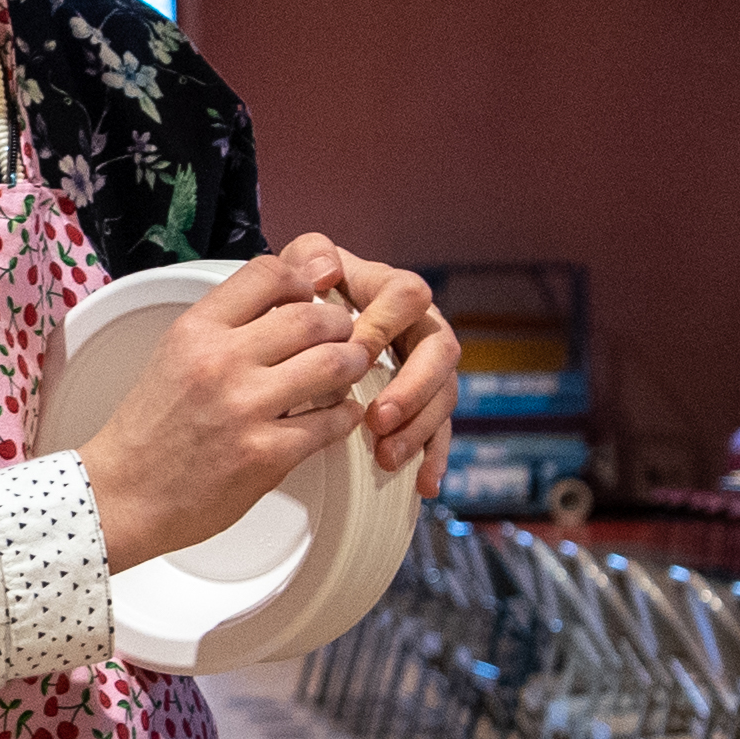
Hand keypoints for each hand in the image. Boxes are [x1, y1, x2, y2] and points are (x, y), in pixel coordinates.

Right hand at [65, 250, 393, 570]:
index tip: (309, 298)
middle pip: (313, 318)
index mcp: (196, 330)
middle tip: (344, 336)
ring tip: (350, 369)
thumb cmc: (150, 429)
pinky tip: (339, 415)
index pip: (268, 273)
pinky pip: (332, 422)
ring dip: (352, 364)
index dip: (301, 282)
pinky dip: (345, 415)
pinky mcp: (266, 455)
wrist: (122, 494)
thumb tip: (285, 301)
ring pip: (333, 364)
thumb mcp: (174, 356)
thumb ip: (224, 328)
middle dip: (340, 324)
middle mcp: (221, 361)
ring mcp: (246, 409)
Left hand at [277, 233, 457, 504]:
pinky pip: (439, 429)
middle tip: (379, 417)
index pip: (408, 297)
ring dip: (418, 427)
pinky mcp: (421, 403)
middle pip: (441, 350)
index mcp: (392, 289)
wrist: (295, 332)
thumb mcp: (299, 269)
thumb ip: (309, 257)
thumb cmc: (300, 298)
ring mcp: (425, 366)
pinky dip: (432, 456)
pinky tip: (423, 481)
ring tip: (387, 455)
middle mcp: (418, 326)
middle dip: (413, 387)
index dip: (385, 323)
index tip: (355, 351)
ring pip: (443, 394)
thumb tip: (326, 273)